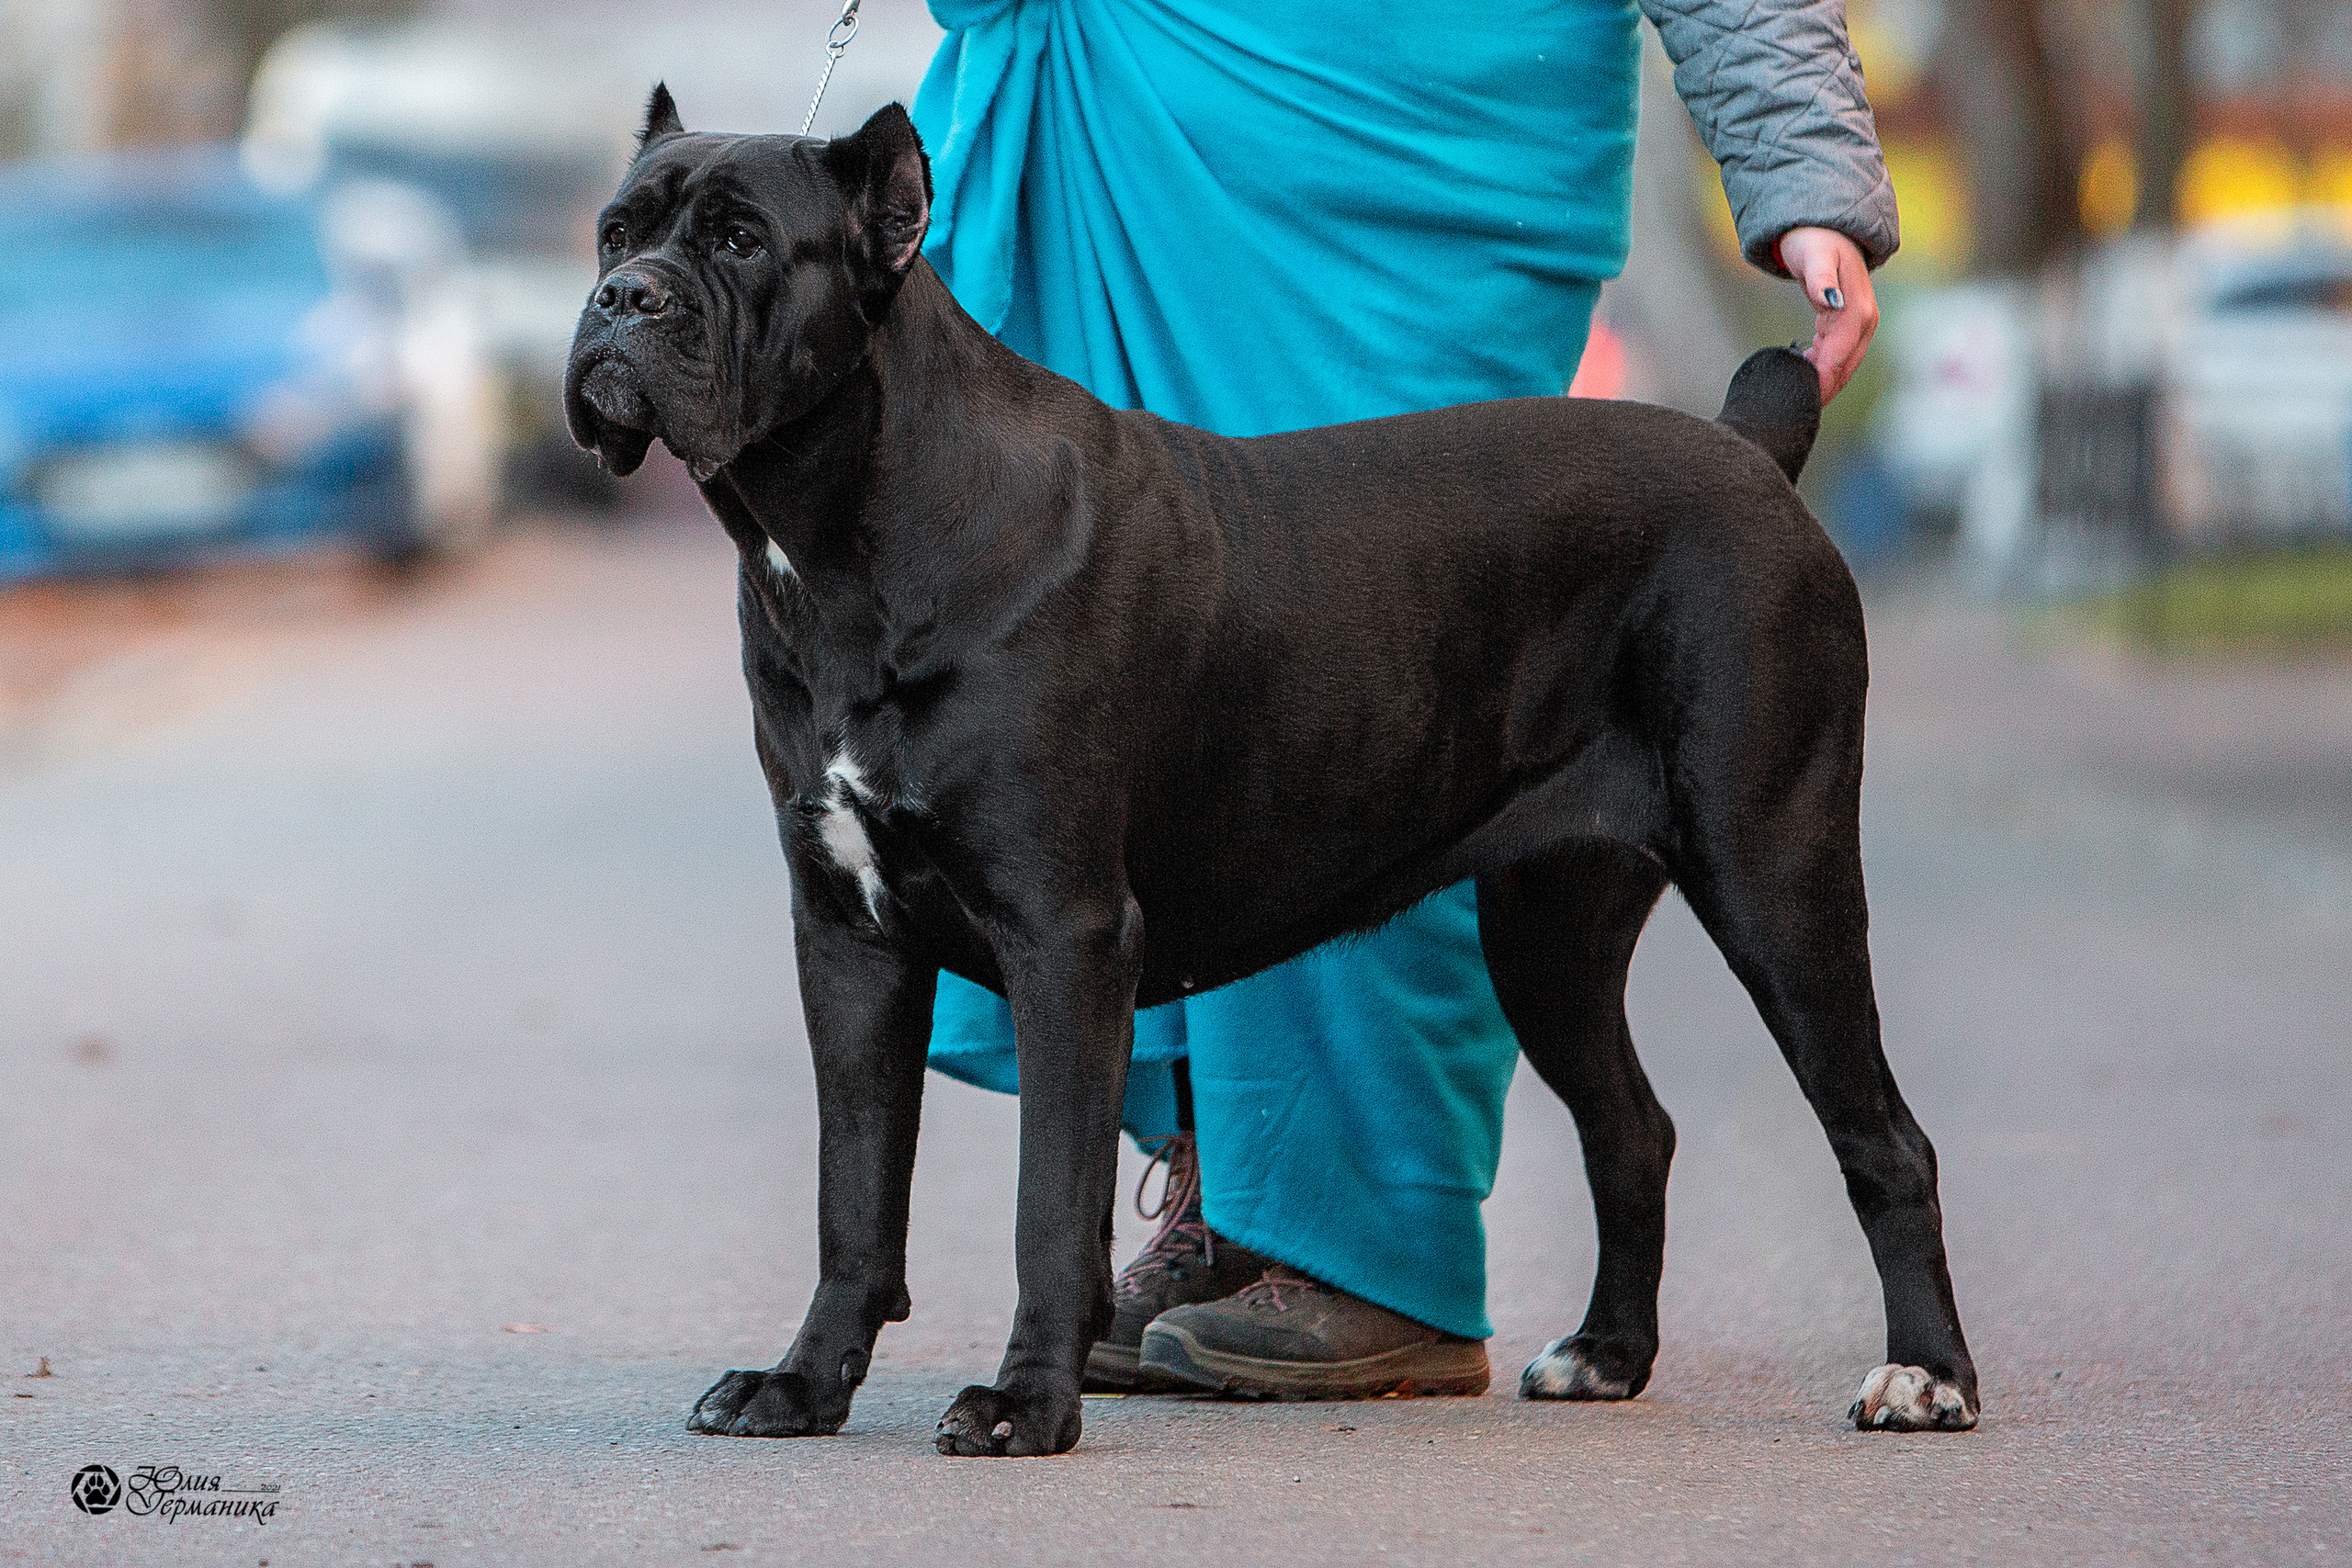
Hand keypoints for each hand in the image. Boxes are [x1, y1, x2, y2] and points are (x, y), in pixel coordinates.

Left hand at [1776, 227, 1877, 404]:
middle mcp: (1864, 320)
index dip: (1824, 379)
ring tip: (1799, 398)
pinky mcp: (1849, 324)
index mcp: (1857, 310)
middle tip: (1798, 410)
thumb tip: (1829, 301)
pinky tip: (1805, 373)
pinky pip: (1838, 354)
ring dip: (1825, 382)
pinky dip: (1824, 368)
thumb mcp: (1815, 256)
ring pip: (1844, 364)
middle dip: (1825, 389)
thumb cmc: (1815, 241)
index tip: (1806, 400)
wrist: (1824, 229)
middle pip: (1845, 366)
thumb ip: (1820, 279)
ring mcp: (1859, 323)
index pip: (1840, 355)